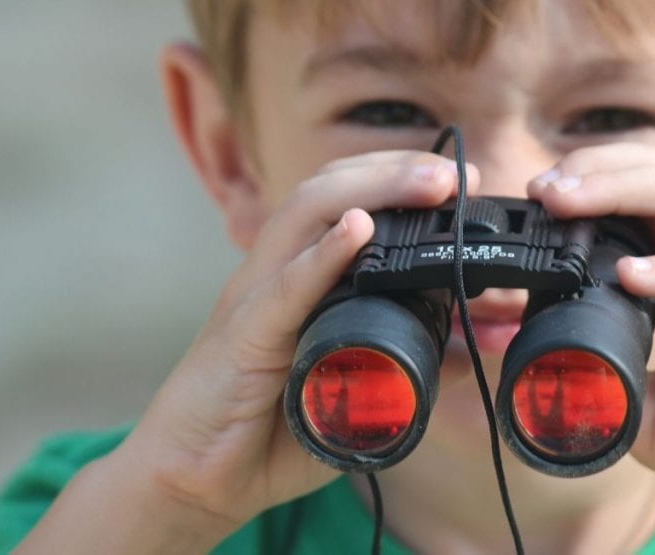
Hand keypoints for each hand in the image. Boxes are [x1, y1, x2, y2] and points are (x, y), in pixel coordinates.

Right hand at [108, 151, 479, 534]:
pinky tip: (357, 230)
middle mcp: (274, 274)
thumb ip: (400, 366)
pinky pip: (283, 288)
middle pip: (327, 191)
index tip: (460, 181)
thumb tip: (461, 350)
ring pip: (305, 217)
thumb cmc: (265, 431)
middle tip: (457, 174)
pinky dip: (321, 256)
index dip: (398, 181)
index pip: (344, 202)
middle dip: (393, 171)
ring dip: (370, 190)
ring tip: (426, 182)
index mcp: (298, 279)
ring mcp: (253, 300)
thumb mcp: (346, 389)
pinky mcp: (242, 339)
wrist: (194, 482)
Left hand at [528, 143, 654, 512]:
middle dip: (594, 171)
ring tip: (567, 204)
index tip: (534, 202)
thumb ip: (598, 375)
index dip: (584, 187)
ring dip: (621, 191)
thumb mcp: (645, 404)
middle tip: (543, 190)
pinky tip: (631, 277)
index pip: (635, 195)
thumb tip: (531, 367)